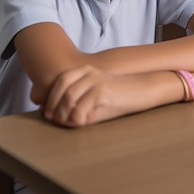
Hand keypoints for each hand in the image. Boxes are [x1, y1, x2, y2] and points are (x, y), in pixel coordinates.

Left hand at [41, 65, 160, 126]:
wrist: (142, 92)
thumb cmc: (117, 99)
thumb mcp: (92, 101)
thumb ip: (73, 103)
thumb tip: (51, 113)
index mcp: (86, 70)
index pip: (60, 80)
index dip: (52, 99)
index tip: (52, 115)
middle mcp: (89, 72)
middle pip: (62, 89)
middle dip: (57, 108)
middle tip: (62, 121)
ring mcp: (96, 80)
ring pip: (69, 99)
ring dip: (66, 116)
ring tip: (75, 123)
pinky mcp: (102, 90)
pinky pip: (80, 109)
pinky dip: (78, 119)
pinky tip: (85, 122)